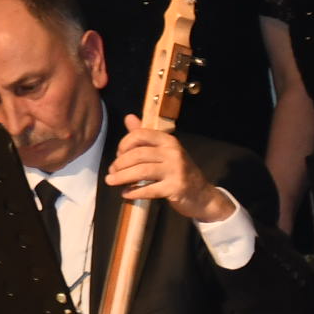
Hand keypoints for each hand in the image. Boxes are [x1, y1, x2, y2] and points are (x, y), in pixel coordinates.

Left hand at [108, 115, 233, 223]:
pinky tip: (125, 194)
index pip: (139, 135)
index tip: (118, 155)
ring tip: (111, 181)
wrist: (203, 196)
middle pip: (138, 154)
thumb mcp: (164, 151)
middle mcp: (173, 152)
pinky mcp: (176, 188)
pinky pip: (149, 189)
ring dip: (122, 177)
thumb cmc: (178, 172)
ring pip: (141, 171)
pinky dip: (134, 192)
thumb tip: (128, 117)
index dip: (123, 144)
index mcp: (168, 141)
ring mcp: (176, 170)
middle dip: (120, 163)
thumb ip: (145, 137)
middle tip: (111, 172)